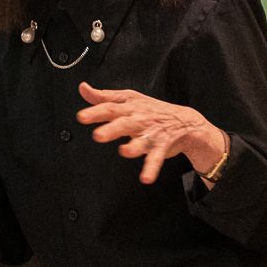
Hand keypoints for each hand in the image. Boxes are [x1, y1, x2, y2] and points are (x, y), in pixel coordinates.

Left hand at [75, 82, 225, 184]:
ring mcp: (151, 134)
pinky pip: (155, 159)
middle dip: (111, 129)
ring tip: (124, 151)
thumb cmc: (151, 109)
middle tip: (98, 136)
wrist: (184, 121)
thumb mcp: (128, 98)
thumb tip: (83, 88)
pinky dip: (151, 169)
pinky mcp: (161, 147)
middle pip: (124, 123)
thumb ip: (104, 96)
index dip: (95, 112)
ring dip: (133, 147)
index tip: (82, 117)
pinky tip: (146, 178)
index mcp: (129, 107)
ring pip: (141, 141)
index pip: (110, 108)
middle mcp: (139, 119)